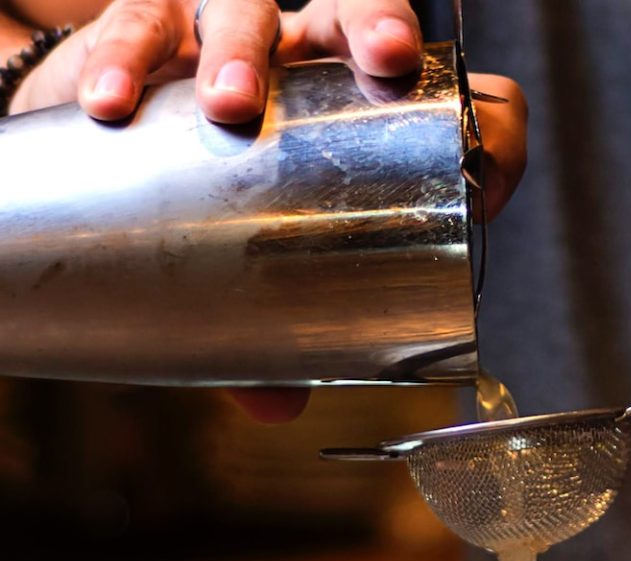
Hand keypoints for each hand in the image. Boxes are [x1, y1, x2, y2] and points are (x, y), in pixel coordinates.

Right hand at [9, 0, 525, 423]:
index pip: (450, 90)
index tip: (482, 181)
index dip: (483, 122)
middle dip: (379, 28)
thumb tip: (280, 406)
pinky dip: (127, 60)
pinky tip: (115, 105)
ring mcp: (229, 29)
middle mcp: (306, 55)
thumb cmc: (212, 195)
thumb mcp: (259, 254)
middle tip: (388, 65)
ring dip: (242, 50)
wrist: (103, 140)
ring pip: (249, 8)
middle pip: (360, 10)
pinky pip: (138, 24)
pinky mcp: (148, 24)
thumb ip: (273, 328)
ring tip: (228, 106)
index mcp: (362, 107)